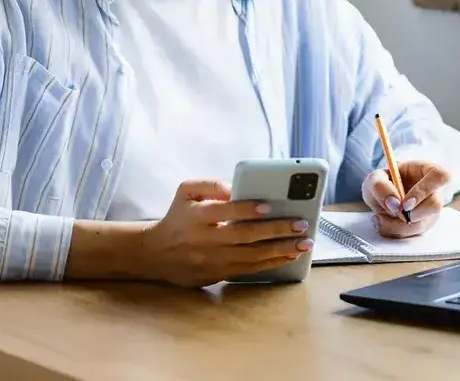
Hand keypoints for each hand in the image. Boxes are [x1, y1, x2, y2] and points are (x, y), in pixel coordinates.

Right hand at [139, 179, 313, 286]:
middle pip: (245, 236)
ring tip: (303, 243)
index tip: (269, 205)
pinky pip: (249, 270)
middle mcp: (205, 240)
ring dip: (280, 250)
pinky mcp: (218, 275)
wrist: (156, 253)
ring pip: (251, 257)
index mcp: (197, 216)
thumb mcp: (186, 191)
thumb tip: (237, 188)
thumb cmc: (178, 216)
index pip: (225, 211)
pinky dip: (271, 264)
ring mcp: (212, 260)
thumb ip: (211, 185)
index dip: (247, 209)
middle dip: (276, 230)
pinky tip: (288, 256)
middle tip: (300, 224)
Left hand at [360, 159, 450, 238]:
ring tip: (379, 217)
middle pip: (435, 206)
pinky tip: (383, 222)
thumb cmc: (386, 181)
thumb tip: (393, 203)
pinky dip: (394, 231)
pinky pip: (412, 235)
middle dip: (411, 214)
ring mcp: (430, 212)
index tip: (405, 202)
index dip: (424, 190)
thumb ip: (379, 185)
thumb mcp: (375, 177)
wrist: (384, 195)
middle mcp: (434, 192)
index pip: (441, 176)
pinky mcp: (422, 227)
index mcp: (429, 171)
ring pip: (422, 224)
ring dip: (398, 225)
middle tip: (394, 212)